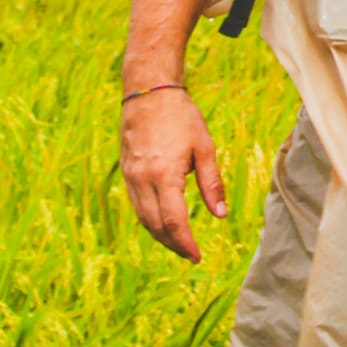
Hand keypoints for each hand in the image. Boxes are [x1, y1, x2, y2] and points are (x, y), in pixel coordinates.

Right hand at [121, 86, 225, 262]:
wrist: (149, 91)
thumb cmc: (181, 116)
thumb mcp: (204, 148)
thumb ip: (212, 183)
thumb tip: (221, 215)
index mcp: (165, 174)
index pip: (173, 221)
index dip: (185, 243)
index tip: (197, 255)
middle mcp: (143, 179)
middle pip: (155, 225)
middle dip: (173, 244)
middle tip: (190, 254)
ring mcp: (131, 176)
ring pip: (142, 218)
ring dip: (160, 235)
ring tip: (179, 244)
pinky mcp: (126, 171)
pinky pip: (136, 204)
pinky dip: (149, 219)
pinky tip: (162, 223)